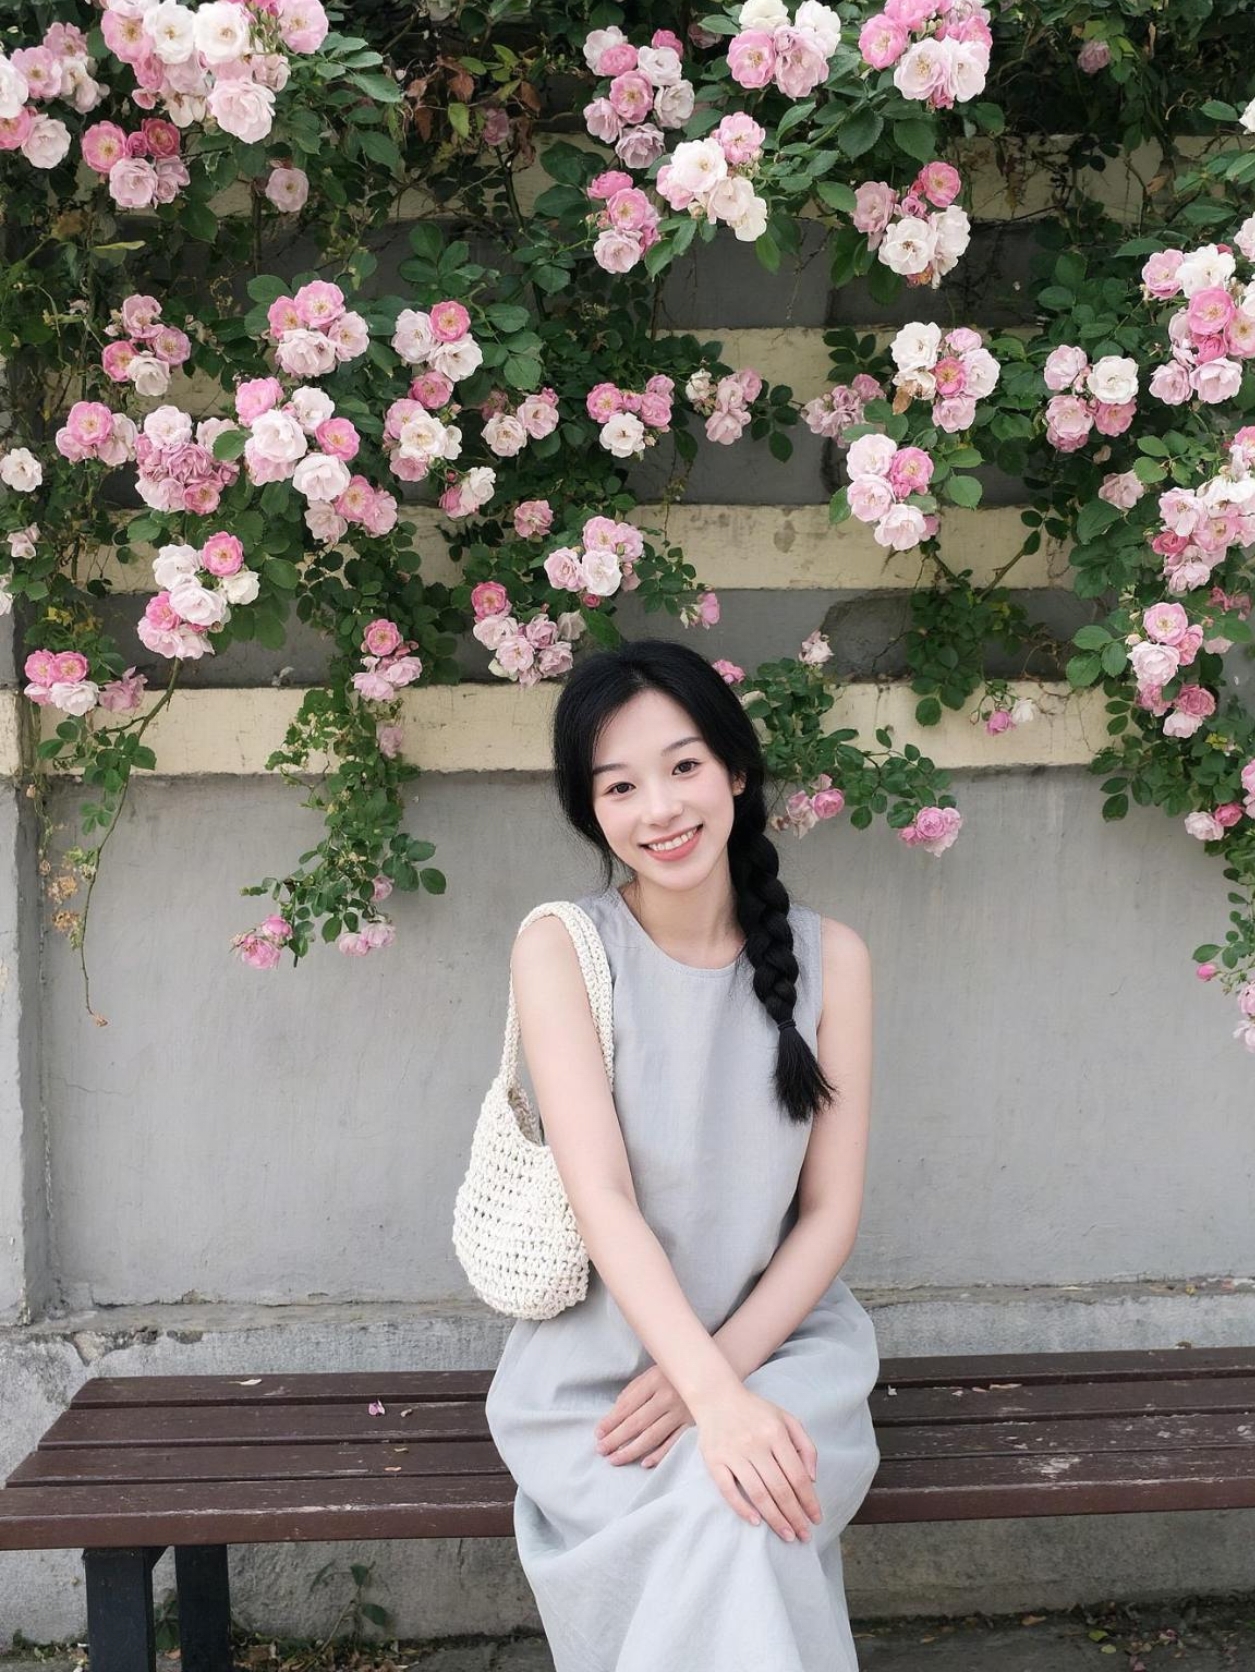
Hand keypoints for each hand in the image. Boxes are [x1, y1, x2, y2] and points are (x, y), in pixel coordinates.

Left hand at [593, 1364, 693, 1468]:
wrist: (709, 1373)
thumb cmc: (674, 1373)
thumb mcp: (652, 1373)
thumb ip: (633, 1391)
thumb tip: (615, 1412)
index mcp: (655, 1380)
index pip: (627, 1405)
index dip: (611, 1421)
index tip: (598, 1433)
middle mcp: (668, 1397)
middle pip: (637, 1423)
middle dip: (616, 1438)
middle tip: (601, 1450)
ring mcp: (682, 1412)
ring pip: (652, 1436)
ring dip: (631, 1450)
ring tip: (614, 1459)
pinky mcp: (693, 1425)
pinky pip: (673, 1443)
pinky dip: (659, 1455)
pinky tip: (644, 1463)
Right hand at [693, 1384, 821, 1542]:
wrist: (716, 1396)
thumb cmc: (756, 1411)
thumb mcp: (787, 1418)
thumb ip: (806, 1445)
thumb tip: (813, 1479)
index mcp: (776, 1432)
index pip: (797, 1475)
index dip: (808, 1500)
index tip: (816, 1519)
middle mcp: (755, 1443)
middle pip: (780, 1488)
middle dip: (795, 1516)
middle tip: (804, 1536)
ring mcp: (733, 1453)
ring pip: (758, 1493)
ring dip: (775, 1519)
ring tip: (787, 1535)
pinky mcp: (714, 1460)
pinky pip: (728, 1490)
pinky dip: (742, 1508)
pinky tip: (756, 1521)